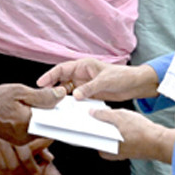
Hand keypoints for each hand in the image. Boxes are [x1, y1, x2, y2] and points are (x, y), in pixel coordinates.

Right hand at [0, 84, 64, 144]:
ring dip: (41, 118)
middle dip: (49, 114)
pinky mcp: (18, 140)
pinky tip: (25, 112)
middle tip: (43, 101)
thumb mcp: (19, 91)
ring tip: (30, 106)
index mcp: (28, 123)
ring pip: (40, 129)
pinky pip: (32, 131)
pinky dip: (33, 122)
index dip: (58, 110)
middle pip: (48, 125)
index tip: (59, 103)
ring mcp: (22, 140)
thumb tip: (60, 94)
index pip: (53, 120)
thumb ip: (42, 95)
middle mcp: (26, 136)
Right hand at [37, 58, 158, 101]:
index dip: (50, 75)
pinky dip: (69, 102)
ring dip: (60, 95)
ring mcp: (84, 84)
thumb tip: (74, 96)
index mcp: (83, 65)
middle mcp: (81, 74)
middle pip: (61, 79)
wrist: (134, 84)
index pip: (62, 69)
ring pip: (66, 89)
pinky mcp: (88, 93)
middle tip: (43, 96)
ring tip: (51, 104)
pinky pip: (75, 97)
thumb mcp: (105, 81)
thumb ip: (89, 88)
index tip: (41, 83)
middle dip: (51, 86)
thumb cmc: (122, 76)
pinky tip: (65, 108)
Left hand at [91, 108, 174, 162]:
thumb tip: (92, 113)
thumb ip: (104, 115)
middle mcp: (113, 154)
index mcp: (106, 149)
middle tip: (99, 115)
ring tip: (113, 117)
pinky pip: (120, 139)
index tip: (85, 119)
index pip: (91, 139)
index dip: (88, 128)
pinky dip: (120, 131)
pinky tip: (124, 123)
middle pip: (100, 138)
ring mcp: (122, 152)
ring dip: (110, 128)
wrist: (159, 141)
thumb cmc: (141, 132)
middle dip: (99, 127)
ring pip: (111, 138)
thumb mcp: (119, 117)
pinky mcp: (130, 150)